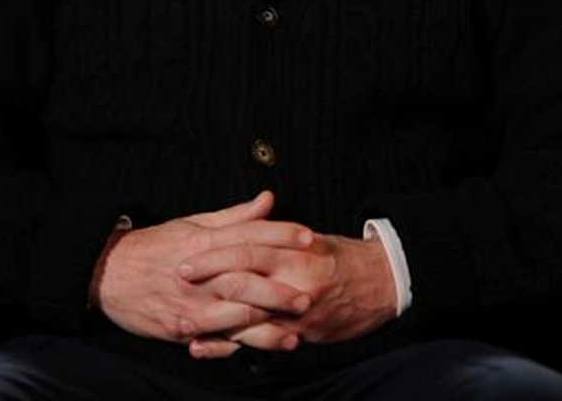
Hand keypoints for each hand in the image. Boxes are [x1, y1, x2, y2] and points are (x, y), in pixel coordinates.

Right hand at [90, 191, 316, 345]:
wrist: (106, 273)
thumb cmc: (153, 247)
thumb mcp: (191, 224)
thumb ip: (233, 217)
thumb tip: (267, 200)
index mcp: (202, 243)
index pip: (248, 235)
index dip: (281, 235)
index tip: (309, 237)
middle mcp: (198, 274)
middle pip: (246, 279)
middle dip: (280, 289)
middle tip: (310, 295)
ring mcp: (189, 304)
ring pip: (234, 316)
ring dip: (266, 326)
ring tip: (295, 332)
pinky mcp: (180, 328)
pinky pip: (213, 340)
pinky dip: (237, 347)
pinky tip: (258, 350)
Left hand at [180, 232, 396, 358]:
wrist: (384, 284)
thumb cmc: (343, 258)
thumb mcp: (312, 238)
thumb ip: (278, 232)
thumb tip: (254, 212)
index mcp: (296, 253)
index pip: (247, 248)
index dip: (215, 254)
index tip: (187, 255)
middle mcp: (296, 283)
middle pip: (243, 282)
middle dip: (207, 283)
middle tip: (177, 281)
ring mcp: (299, 314)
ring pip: (249, 318)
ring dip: (212, 322)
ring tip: (181, 323)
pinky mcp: (302, 336)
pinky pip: (261, 343)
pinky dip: (229, 347)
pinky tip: (204, 348)